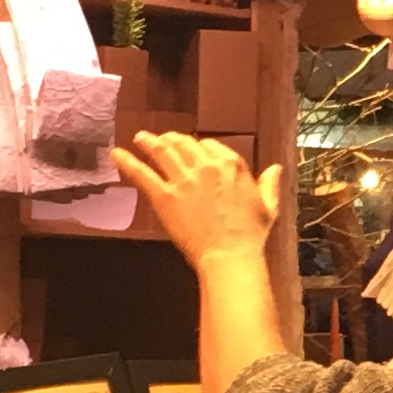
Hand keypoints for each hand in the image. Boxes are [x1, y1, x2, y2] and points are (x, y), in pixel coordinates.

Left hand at [115, 132, 283, 262]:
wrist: (230, 255)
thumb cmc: (250, 235)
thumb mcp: (268, 206)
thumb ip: (269, 184)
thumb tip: (276, 169)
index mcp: (230, 164)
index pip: (208, 145)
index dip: (198, 147)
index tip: (192, 150)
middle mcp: (205, 166)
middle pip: (183, 143)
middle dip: (171, 140)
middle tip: (162, 141)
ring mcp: (183, 180)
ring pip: (162, 152)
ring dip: (149, 142)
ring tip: (140, 137)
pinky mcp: (164, 197)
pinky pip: (143, 174)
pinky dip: (128, 162)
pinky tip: (116, 154)